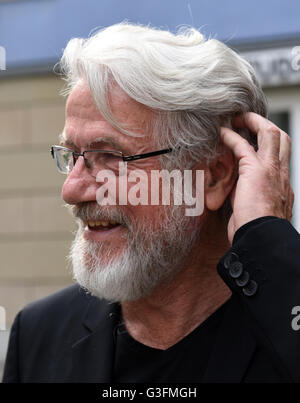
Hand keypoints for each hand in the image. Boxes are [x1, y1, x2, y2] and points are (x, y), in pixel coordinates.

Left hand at [220, 112, 293, 243]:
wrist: (260, 239)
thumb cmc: (257, 231)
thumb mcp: (260, 211)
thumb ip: (255, 197)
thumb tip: (242, 194)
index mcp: (283, 183)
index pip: (282, 154)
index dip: (270, 142)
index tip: (254, 138)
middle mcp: (281, 173)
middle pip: (282, 137)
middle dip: (265, 124)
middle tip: (247, 121)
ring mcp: (271, 170)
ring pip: (270, 133)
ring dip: (251, 122)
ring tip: (236, 119)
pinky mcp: (255, 170)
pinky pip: (243, 145)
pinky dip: (231, 136)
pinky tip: (221, 133)